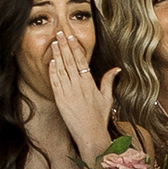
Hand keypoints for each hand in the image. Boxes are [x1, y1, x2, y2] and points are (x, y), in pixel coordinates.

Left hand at [47, 35, 119, 160]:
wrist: (90, 135)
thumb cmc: (99, 118)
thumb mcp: (107, 98)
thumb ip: (109, 82)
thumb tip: (116, 69)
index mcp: (89, 84)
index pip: (81, 61)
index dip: (75, 48)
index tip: (71, 37)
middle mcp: (78, 86)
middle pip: (69, 62)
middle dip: (64, 46)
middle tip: (59, 33)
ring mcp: (68, 93)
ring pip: (61, 69)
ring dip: (57, 55)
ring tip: (54, 43)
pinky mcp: (60, 100)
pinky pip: (55, 82)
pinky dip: (52, 70)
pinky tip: (51, 61)